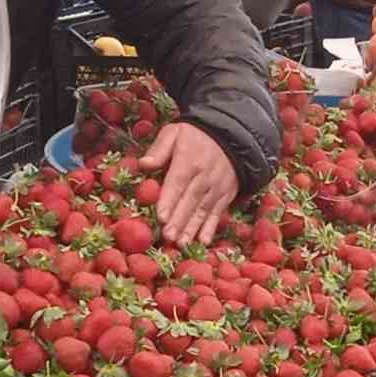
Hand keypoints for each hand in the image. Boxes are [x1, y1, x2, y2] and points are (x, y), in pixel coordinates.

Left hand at [141, 122, 238, 245]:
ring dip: (192, 228)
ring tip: (181, 244)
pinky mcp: (226, 194)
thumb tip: (143, 164)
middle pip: (190, 200)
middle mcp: (205, 176)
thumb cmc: (195, 135)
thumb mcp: (175, 132)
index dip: (169, 201)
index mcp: (189, 160)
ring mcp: (217, 187)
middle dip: (179, 220)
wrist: (232, 134)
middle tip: (168, 237)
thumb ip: (159, 149)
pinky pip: (218, 213)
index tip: (161, 217)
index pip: (177, 182)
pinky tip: (203, 241)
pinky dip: (211, 228)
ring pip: (203, 210)